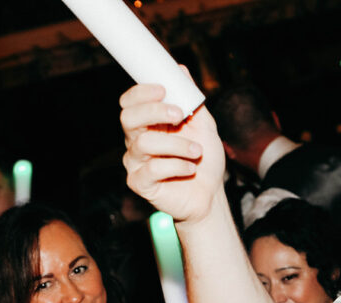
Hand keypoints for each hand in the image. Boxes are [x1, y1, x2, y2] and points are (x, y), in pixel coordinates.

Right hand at [120, 76, 226, 224]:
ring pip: (145, 143)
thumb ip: (191, 101)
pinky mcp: (140, 183)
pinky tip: (190, 168)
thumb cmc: (204, 160)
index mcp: (148, 123)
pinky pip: (152, 169)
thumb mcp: (203, 126)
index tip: (164, 89)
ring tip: (197, 151)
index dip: (142, 92)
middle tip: (180, 115)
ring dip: (178, 144)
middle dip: (155, 112)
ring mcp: (136, 163)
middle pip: (129, 118)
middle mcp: (137, 140)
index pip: (130, 102)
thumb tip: (181, 70)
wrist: (211, 195)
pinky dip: (177, 166)